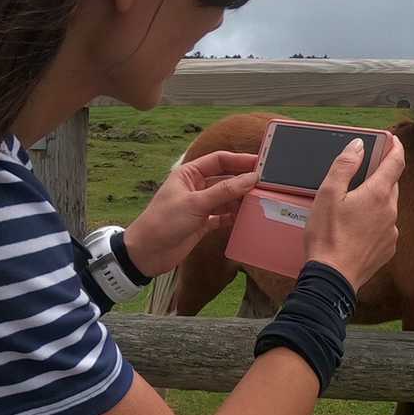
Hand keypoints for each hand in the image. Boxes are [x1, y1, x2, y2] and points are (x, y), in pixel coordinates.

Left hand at [123, 150, 258, 277]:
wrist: (147, 254)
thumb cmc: (164, 222)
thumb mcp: (195, 203)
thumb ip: (224, 191)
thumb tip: (251, 179)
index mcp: (189, 174)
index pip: (219, 160)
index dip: (240, 160)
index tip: (261, 163)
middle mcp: (196, 187)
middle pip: (226, 179)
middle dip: (244, 181)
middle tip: (266, 184)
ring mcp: (200, 205)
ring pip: (227, 198)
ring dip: (241, 200)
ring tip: (260, 201)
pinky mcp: (203, 223)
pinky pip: (224, 216)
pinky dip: (235, 216)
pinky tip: (247, 218)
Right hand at [304, 135, 404, 289]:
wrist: (333, 278)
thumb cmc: (327, 236)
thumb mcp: (328, 194)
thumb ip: (345, 166)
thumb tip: (359, 146)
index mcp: (378, 194)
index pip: (396, 162)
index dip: (395, 147)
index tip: (391, 139)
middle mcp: (391, 211)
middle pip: (391, 184)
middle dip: (380, 174)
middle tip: (363, 171)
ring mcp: (391, 231)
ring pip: (387, 206)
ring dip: (375, 200)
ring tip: (352, 205)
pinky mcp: (388, 248)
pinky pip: (384, 226)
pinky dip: (374, 221)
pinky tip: (355, 228)